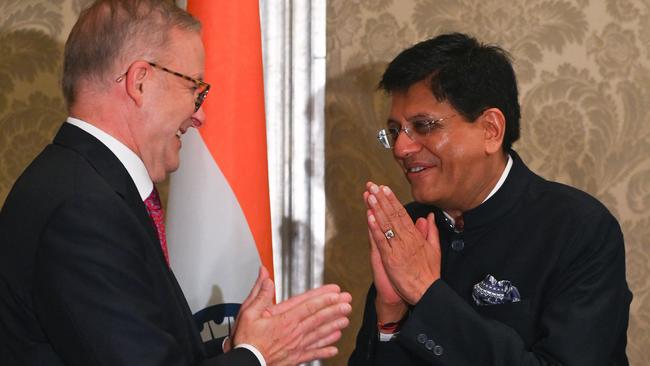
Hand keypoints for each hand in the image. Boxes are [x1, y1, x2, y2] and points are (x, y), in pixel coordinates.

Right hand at [231, 267, 351, 364]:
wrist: (245, 364)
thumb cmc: (246, 340)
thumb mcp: (248, 313)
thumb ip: (260, 294)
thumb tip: (265, 276)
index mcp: (284, 320)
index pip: (308, 305)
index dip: (324, 298)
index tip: (335, 292)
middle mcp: (294, 332)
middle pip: (318, 318)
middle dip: (334, 309)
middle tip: (347, 303)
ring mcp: (296, 346)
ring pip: (319, 334)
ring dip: (334, 326)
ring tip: (346, 320)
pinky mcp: (295, 357)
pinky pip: (313, 353)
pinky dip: (324, 350)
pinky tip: (334, 348)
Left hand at [365, 181, 440, 303]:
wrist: (427, 292)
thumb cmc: (429, 274)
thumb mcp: (435, 249)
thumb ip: (431, 231)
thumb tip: (428, 217)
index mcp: (416, 237)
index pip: (402, 214)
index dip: (392, 200)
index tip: (385, 188)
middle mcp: (406, 240)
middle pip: (392, 215)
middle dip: (382, 199)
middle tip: (373, 186)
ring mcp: (398, 249)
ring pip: (386, 225)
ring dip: (377, 209)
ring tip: (370, 196)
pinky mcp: (390, 259)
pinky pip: (381, 241)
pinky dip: (375, 229)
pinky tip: (369, 217)